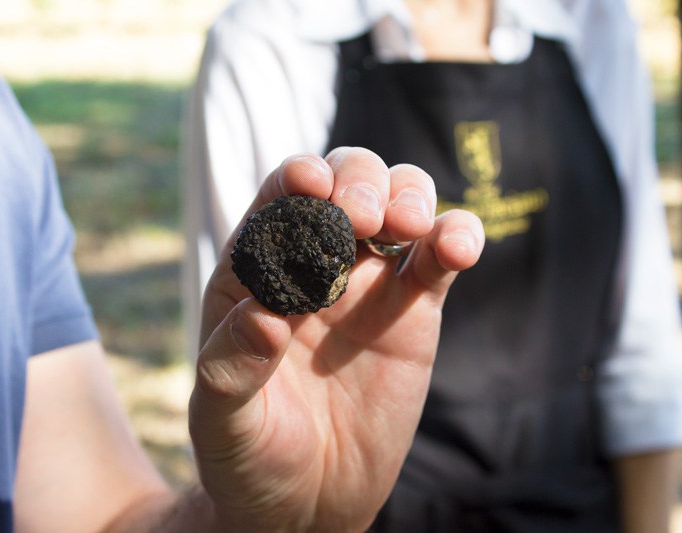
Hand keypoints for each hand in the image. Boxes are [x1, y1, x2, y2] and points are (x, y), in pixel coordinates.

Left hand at [190, 147, 483, 531]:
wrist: (304, 501)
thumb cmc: (249, 453)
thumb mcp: (222, 418)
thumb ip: (232, 367)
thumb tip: (265, 319)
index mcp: (257, 272)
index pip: (279, 199)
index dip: (297, 180)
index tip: (312, 188)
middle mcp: (314, 262)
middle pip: (345, 181)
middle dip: (357, 182)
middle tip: (360, 219)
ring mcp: (368, 282)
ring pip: (399, 202)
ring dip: (407, 195)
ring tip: (406, 226)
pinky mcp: (414, 310)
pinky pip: (439, 258)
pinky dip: (456, 237)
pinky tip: (458, 247)